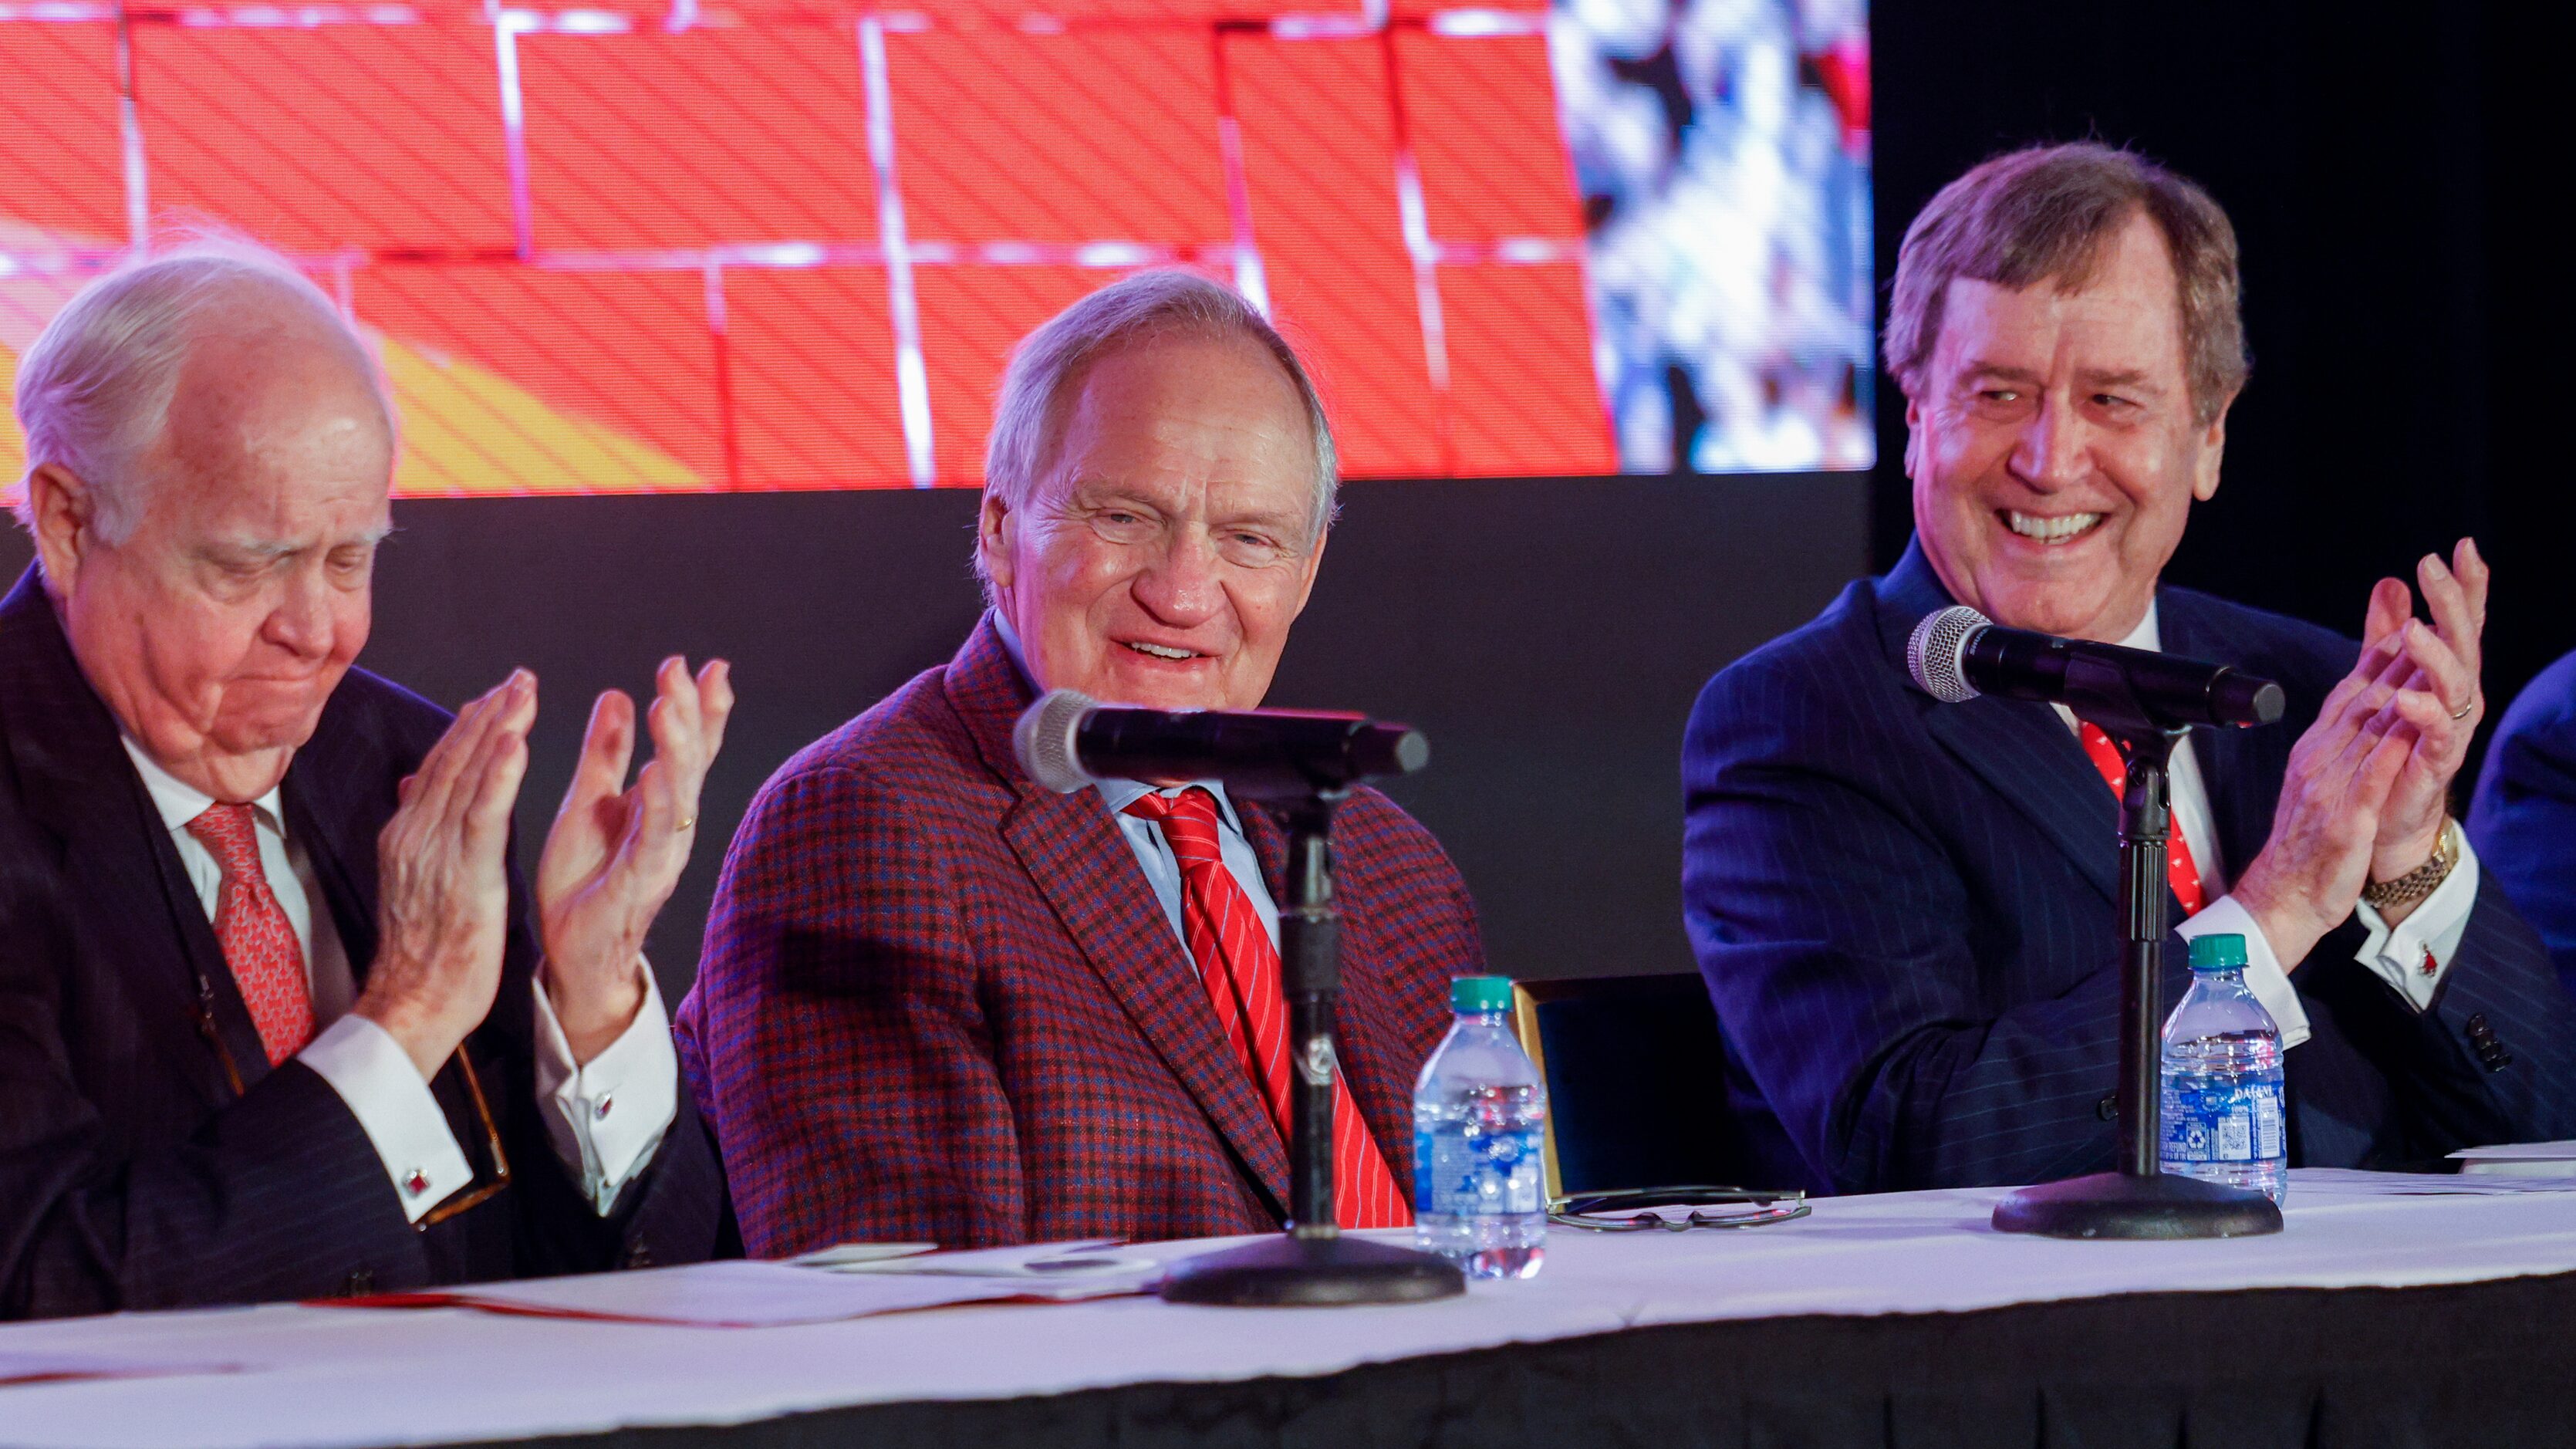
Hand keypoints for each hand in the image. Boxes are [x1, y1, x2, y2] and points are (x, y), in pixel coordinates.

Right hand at [355, 671, 537, 1080]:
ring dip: (499, 727)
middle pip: (454, 760)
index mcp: (408, 836)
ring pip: (468, 777)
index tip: (498, 693)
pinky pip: (482, 815)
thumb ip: (419, 829)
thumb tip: (416, 785)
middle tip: (522, 676)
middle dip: (490, 713)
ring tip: (524, 690)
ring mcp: (435, 853)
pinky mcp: (463, 875)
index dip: (471, 726)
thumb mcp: (416, 881)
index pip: (442, 767)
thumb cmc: (423, 951)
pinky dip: (499, 774)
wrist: (410, 1005)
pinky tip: (517, 741)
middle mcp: (416, 835)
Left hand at [537, 657, 733, 1062]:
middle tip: (680, 670)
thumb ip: (606, 753)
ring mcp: (661, 854)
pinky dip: (657, 805)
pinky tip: (655, 773)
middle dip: (689, 713)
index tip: (707, 665)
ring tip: (667, 707)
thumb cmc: (586, 879)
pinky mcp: (640, 882)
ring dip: (676, 749)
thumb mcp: (590, 801)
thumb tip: (619, 695)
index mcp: (659, 803)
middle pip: (690, 761)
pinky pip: (654, 840)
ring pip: (679, 794)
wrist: (574, 951)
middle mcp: (671, 825)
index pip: (688, 747)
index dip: (701, 708)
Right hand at [2232, 636, 2420, 966]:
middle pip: (2359, 703)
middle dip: (2392, 662)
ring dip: (2398, 695)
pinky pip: (2370, 780)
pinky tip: (2409, 730)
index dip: (2376, 658)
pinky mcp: (2345, 822)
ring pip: (2367, 733)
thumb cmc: (2303, 849)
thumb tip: (2360, 715)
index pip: (2347, 695)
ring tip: (2425, 663)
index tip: (2402, 625)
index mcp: (2311, 753)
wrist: (2281, 898)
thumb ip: (2336, 749)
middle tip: (2420, 626)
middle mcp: (2317, 763)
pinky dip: (2389, 752)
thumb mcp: (2315, 787)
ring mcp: (2329, 791)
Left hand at [2359, 538, 2486, 896]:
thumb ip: (2385, 636)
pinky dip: (2424, 714)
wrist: (2385, 820)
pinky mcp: (2434, 764)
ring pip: (2455, 684)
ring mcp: (2450, 730)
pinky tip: (2407, 697)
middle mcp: (2457, 698)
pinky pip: (2437, 736)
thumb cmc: (2392, 749)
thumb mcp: (2384, 681)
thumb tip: (2390, 581)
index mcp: (2444, 676)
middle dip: (2452, 603)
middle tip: (2434, 565)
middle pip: (2463, 642)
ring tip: (2415, 628)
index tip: (2463, 546)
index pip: (2460, 623)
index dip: (2465, 586)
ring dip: (2436, 654)